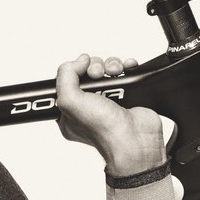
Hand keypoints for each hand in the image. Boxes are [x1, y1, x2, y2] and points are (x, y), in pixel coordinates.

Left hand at [56, 53, 166, 175]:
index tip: (80, 71)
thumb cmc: (103, 129)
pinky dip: (127, 67)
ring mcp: (108, 102)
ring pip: (106, 71)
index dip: (73, 72)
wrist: (134, 138)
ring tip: (116, 72)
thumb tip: (79, 61)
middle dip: (94, 67)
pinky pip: (125, 73)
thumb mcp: (70, 102)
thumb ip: (65, 76)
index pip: (65, 83)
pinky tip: (127, 69)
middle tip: (98, 75)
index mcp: (69, 114)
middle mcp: (88, 108)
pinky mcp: (126, 96)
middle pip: (87, 73)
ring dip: (111, 65)